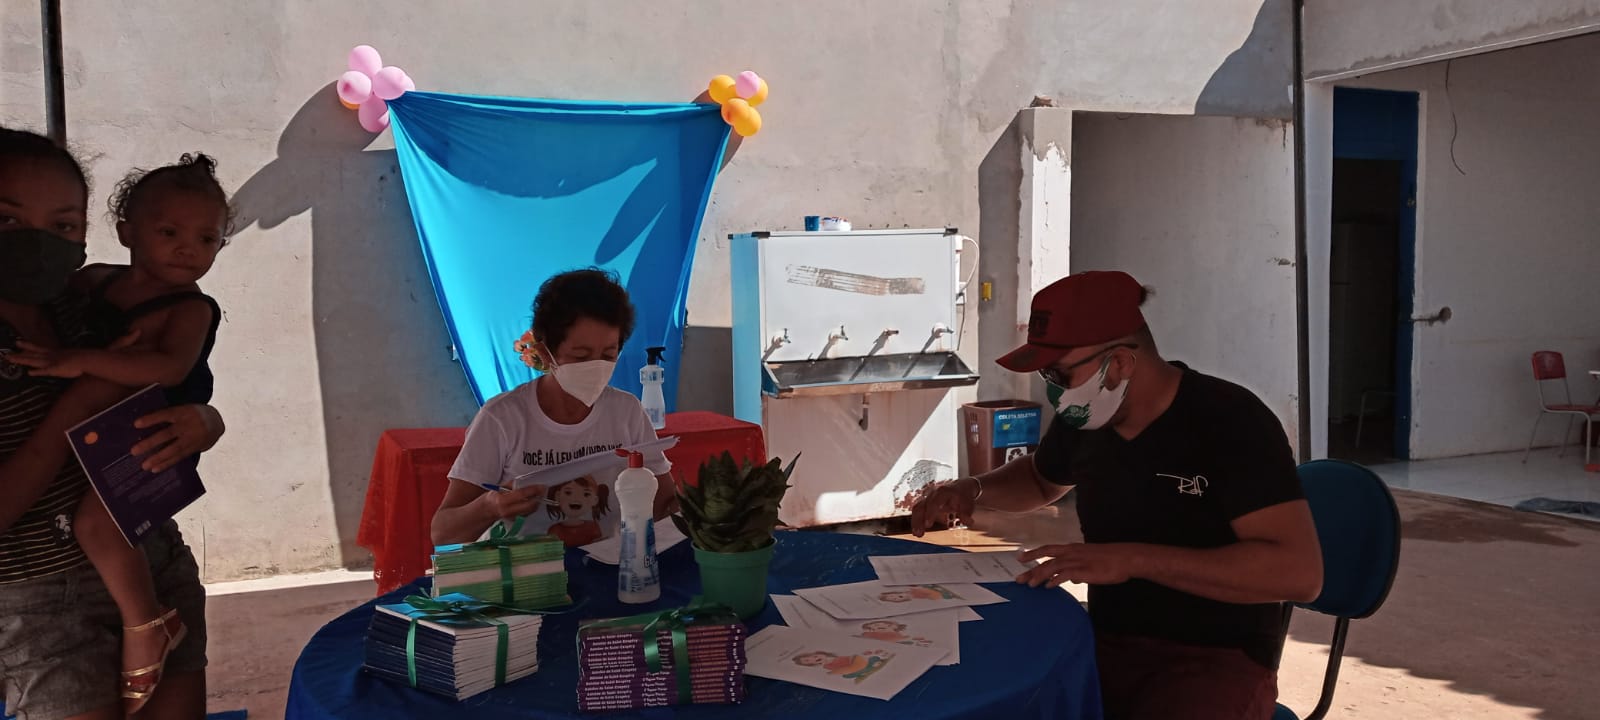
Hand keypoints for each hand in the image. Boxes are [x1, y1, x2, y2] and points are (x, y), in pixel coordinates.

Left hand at [8, 342, 86, 377]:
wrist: (86, 359)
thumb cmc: (80, 359)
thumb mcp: (69, 357)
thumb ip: (61, 357)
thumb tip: (58, 356)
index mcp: (53, 353)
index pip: (37, 348)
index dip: (27, 346)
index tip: (19, 343)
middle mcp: (50, 356)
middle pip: (32, 355)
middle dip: (19, 354)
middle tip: (8, 354)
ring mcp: (52, 362)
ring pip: (34, 361)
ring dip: (23, 360)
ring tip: (12, 360)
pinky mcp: (56, 369)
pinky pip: (46, 371)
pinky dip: (38, 371)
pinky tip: (30, 373)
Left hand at [132, 404, 225, 472]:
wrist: (217, 421)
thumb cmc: (191, 414)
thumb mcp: (183, 409)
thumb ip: (169, 416)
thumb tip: (142, 426)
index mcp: (183, 412)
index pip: (165, 415)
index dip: (152, 419)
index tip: (136, 424)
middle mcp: (188, 425)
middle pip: (167, 435)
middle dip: (150, 443)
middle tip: (134, 451)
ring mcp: (192, 438)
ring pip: (173, 449)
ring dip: (158, 458)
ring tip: (144, 465)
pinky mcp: (195, 447)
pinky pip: (180, 457)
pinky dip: (167, 463)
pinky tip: (156, 468)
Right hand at [481, 484, 547, 521]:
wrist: (489, 509)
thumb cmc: (495, 496)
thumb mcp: (502, 487)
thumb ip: (514, 484)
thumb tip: (527, 481)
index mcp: (502, 500)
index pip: (521, 494)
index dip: (533, 490)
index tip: (541, 486)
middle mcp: (508, 510)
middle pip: (528, 505)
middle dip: (538, 497)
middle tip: (543, 490)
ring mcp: (512, 517)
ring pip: (530, 510)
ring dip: (537, 502)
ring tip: (540, 495)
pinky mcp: (516, 520)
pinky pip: (528, 513)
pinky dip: (533, 507)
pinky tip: (533, 501)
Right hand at [907, 478, 977, 536]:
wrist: (960, 488)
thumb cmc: (964, 497)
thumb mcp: (968, 504)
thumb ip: (966, 513)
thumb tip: (968, 522)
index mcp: (943, 492)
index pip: (934, 502)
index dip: (930, 513)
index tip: (928, 524)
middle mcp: (933, 494)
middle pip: (922, 505)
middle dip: (919, 520)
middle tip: (919, 533)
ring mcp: (928, 498)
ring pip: (917, 508)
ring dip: (916, 522)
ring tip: (917, 534)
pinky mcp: (925, 504)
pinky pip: (918, 511)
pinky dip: (916, 522)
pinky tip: (916, 532)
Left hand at [1016, 543, 1137, 587]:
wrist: (1125, 558)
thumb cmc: (1110, 560)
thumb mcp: (1089, 562)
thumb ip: (1077, 570)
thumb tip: (1070, 579)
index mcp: (1072, 549)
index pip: (1048, 549)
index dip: (1033, 553)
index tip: (1020, 558)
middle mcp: (1071, 552)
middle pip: (1045, 558)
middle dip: (1031, 568)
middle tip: (1019, 579)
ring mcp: (1077, 560)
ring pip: (1052, 566)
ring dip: (1039, 576)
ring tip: (1030, 585)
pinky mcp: (1083, 569)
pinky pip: (1065, 574)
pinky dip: (1055, 580)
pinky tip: (1048, 586)